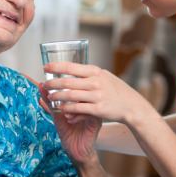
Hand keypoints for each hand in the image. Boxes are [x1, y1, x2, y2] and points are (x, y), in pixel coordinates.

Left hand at [23, 73, 100, 164]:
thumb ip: (50, 100)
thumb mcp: (56, 113)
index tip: (46, 69)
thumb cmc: (68, 129)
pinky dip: (76, 113)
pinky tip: (69, 119)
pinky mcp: (96, 119)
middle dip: (61, 87)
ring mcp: (94, 108)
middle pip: (78, 85)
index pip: (73, 78)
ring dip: (69, 102)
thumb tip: (40, 85)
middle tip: (50, 93)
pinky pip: (87, 111)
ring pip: (83, 97)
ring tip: (61, 109)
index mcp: (81, 94)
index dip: (60, 70)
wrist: (77, 149)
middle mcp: (89, 99)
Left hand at [42, 62, 157, 125]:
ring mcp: (97, 96)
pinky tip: (60, 108)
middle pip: (67, 81)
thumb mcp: (104, 76)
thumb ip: (90, 74)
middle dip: (52, 83)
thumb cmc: (116, 90)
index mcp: (95, 71)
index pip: (70, 67)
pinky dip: (67, 108)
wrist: (131, 106)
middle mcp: (95, 82)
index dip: (55, 67)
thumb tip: (74, 70)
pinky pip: (77, 108)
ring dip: (57, 96)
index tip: (45, 68)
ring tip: (49, 97)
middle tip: (44, 85)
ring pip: (70, 95)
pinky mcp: (98, 109)